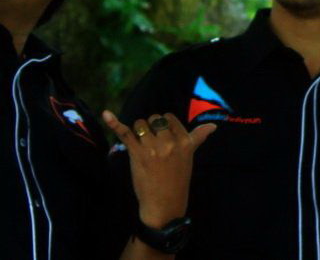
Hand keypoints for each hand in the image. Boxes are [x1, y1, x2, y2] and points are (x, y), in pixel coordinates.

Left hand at [103, 110, 216, 227]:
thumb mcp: (190, 157)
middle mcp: (169, 142)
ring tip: (142, 147)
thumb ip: (198, 138)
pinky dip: (114, 123)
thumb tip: (213, 126)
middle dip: (151, 128)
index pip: (169, 118)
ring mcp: (152, 147)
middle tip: (152, 145)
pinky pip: (125, 133)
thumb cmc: (178, 180)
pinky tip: (106, 115)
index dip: (163, 127)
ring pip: (140, 124)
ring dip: (138, 132)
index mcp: (185, 141)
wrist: (164, 204)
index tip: (163, 139)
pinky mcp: (136, 153)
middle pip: (154, 119)